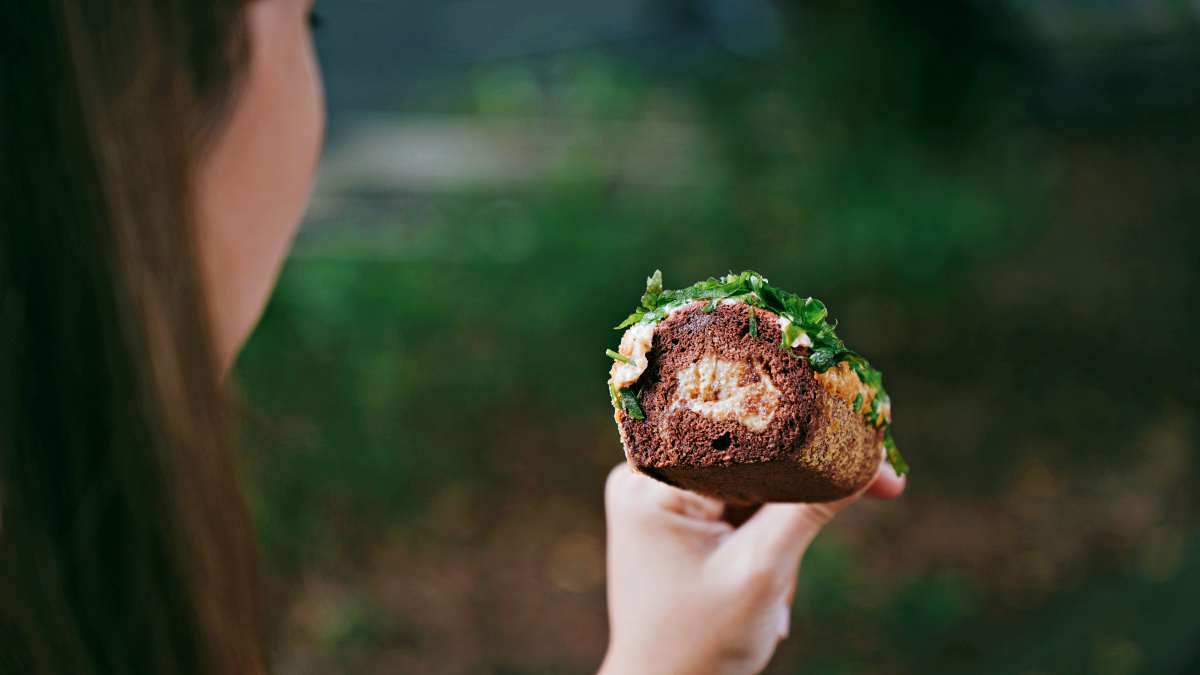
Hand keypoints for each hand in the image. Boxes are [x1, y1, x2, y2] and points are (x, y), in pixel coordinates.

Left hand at [599, 460, 904, 674]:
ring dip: (786, 531)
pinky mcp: (683, 523)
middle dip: (807, 488)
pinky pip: (744, 509)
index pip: (740, 431)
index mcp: (649, 481)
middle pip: (752, 454)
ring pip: (757, 484)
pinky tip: (765, 597)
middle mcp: (649, 477)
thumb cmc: (698, 643)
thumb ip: (809, 508)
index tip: (867, 432)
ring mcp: (665, 500)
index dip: (807, 430)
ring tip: (775, 598)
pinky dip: (770, 542)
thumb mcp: (761, 572)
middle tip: (883, 486)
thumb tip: (866, 454)